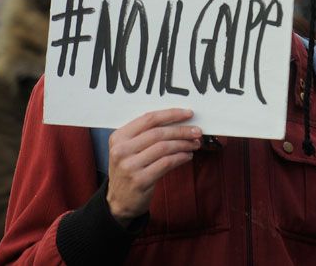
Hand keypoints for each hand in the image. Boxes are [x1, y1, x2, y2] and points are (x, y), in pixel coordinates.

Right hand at [106, 109, 200, 226]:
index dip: (171, 114)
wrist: (119, 202)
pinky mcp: (140, 180)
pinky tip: (188, 156)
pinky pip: (166, 163)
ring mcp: (129, 166)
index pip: (148, 119)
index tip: (188, 114)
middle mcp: (121, 150)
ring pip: (164, 147)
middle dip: (181, 130)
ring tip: (195, 144)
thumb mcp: (129, 149)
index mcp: (118, 137)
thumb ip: (146, 134)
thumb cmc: (130, 170)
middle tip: (197, 131)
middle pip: (158, 133)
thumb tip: (179, 121)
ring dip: (184, 144)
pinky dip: (180, 157)